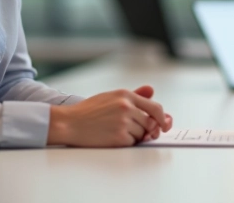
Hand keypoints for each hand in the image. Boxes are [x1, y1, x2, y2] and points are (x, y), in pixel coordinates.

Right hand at [48, 85, 172, 146]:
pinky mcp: (119, 137)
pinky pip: (133, 143)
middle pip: (150, 122)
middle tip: (139, 131)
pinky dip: (127, 142)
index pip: (155, 107)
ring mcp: (123, 122)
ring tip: (116, 131)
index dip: (162, 118)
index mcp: (126, 95)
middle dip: (148, 129)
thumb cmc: (89, 111)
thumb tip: (151, 91)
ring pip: (142, 134)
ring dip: (135, 136)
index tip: (164, 124)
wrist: (69, 122)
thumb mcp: (111, 96)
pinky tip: (113, 137)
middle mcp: (127, 107)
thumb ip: (134, 95)